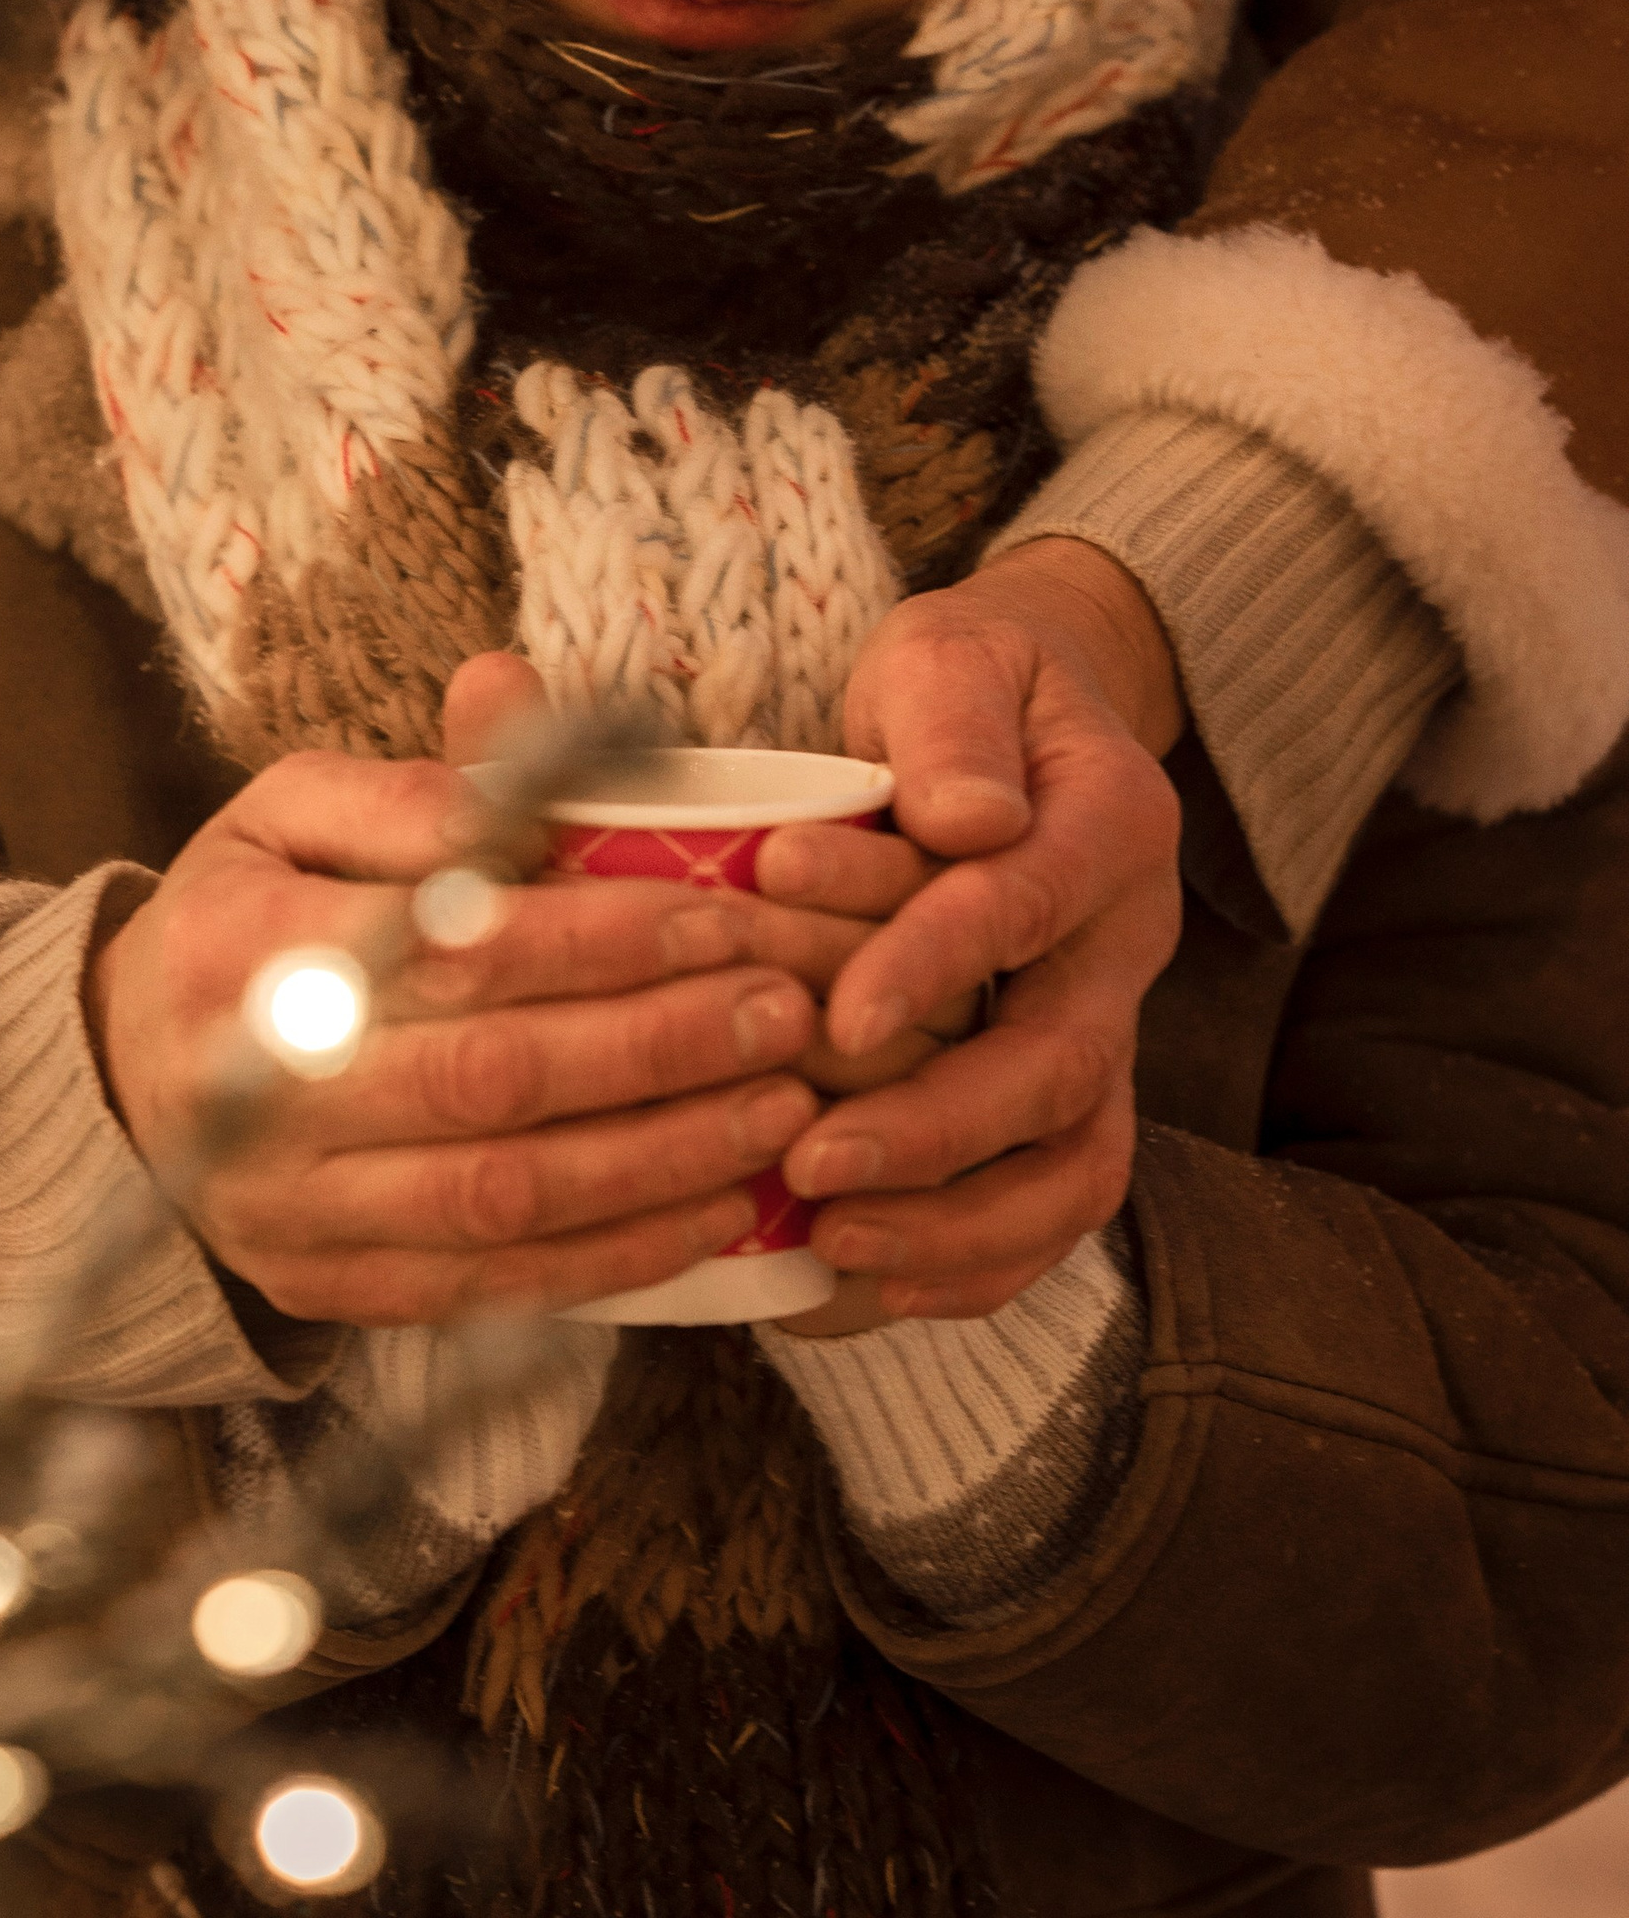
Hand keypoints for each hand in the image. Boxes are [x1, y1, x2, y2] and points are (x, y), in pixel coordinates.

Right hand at [90, 716, 903, 1328]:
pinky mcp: (331, 1290)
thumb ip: (411, 782)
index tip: (724, 920)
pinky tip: (715, 1212)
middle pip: (493, 1080)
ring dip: (662, 1161)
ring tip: (780, 1109)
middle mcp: (264, 1093)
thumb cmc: (241, 918)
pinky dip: (617, 1259)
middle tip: (787, 1012)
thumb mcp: (286, 812)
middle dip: (660, 1049)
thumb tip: (517, 715)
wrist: (118, 1078)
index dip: (602, 940)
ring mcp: (295, 1209)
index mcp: (251, 951)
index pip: (456, 950)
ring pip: (506, 1200)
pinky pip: (493, 1289)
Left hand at [758, 539, 1184, 1322]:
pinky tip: (855, 1285)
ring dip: (956, 1224)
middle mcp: (1128, 942)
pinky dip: (965, 1263)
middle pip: (1062, 1066)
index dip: (934, 962)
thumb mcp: (948, 656)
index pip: (1026, 904)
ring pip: (1075, 1164)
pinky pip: (1049, 1208)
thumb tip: (965, 818)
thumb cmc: (962, 685)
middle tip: (812, 1165)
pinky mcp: (1071, 1092)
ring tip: (830, 1242)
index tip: (840, 1015)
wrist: (1023, 713)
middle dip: (936, 1128)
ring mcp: (1109, 1027)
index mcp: (1111, 822)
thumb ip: (950, 727)